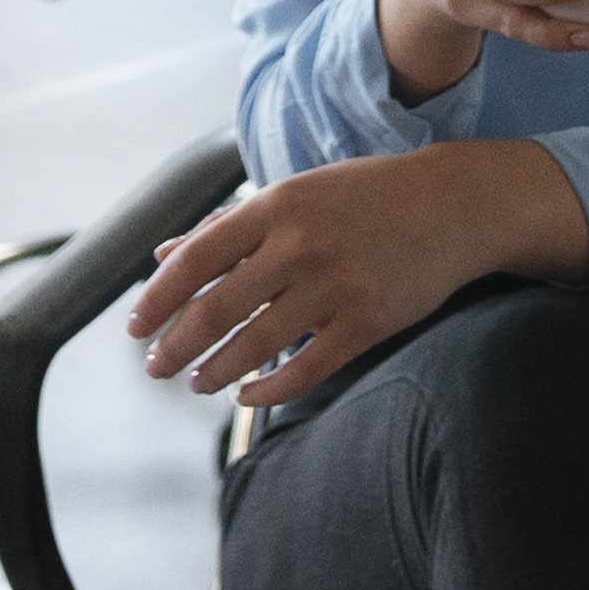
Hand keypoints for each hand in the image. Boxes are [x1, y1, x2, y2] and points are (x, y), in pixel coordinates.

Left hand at [125, 147, 581, 405]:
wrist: (454, 204)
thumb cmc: (365, 197)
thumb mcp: (295, 194)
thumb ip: (230, 226)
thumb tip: (165, 254)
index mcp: (276, 205)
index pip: (195, 259)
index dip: (157, 298)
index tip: (134, 326)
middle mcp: (300, 245)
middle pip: (216, 309)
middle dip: (175, 346)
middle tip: (155, 368)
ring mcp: (336, 285)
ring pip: (255, 345)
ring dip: (215, 372)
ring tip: (195, 384)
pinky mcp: (368, 321)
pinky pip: (306, 370)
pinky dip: (268, 391)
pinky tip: (247, 395)